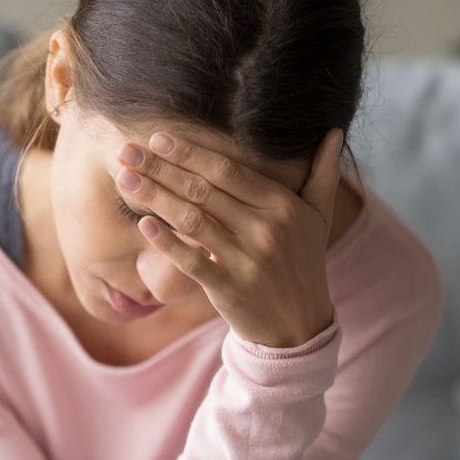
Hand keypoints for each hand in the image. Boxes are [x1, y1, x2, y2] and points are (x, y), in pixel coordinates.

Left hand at [114, 128, 343, 347]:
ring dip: (155, 197)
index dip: (190, 152)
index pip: (228, 170)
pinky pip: (192, 261)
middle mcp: (265, 229)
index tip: (158, 138)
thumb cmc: (303, 264)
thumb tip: (334, 132)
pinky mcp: (229, 288)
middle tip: (127, 151)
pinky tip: (143, 224)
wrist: (300, 326)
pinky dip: (166, 242)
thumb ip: (323, 174)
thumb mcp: (319, 218)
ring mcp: (247, 260)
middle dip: (161, 168)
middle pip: (203, 189)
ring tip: (124, 179)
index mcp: (283, 206)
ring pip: (192, 220)